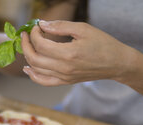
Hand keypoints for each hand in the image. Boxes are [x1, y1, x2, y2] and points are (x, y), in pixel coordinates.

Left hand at [21, 20, 136, 85]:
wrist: (116, 63)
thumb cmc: (102, 44)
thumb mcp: (83, 29)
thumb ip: (61, 26)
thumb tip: (43, 24)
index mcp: (68, 54)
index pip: (41, 44)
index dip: (34, 34)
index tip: (36, 26)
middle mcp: (64, 68)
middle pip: (34, 58)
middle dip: (26, 45)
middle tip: (26, 35)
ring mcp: (64, 77)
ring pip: (36, 70)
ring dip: (28, 57)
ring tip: (27, 46)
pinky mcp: (65, 82)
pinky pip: (44, 82)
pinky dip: (33, 75)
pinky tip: (28, 68)